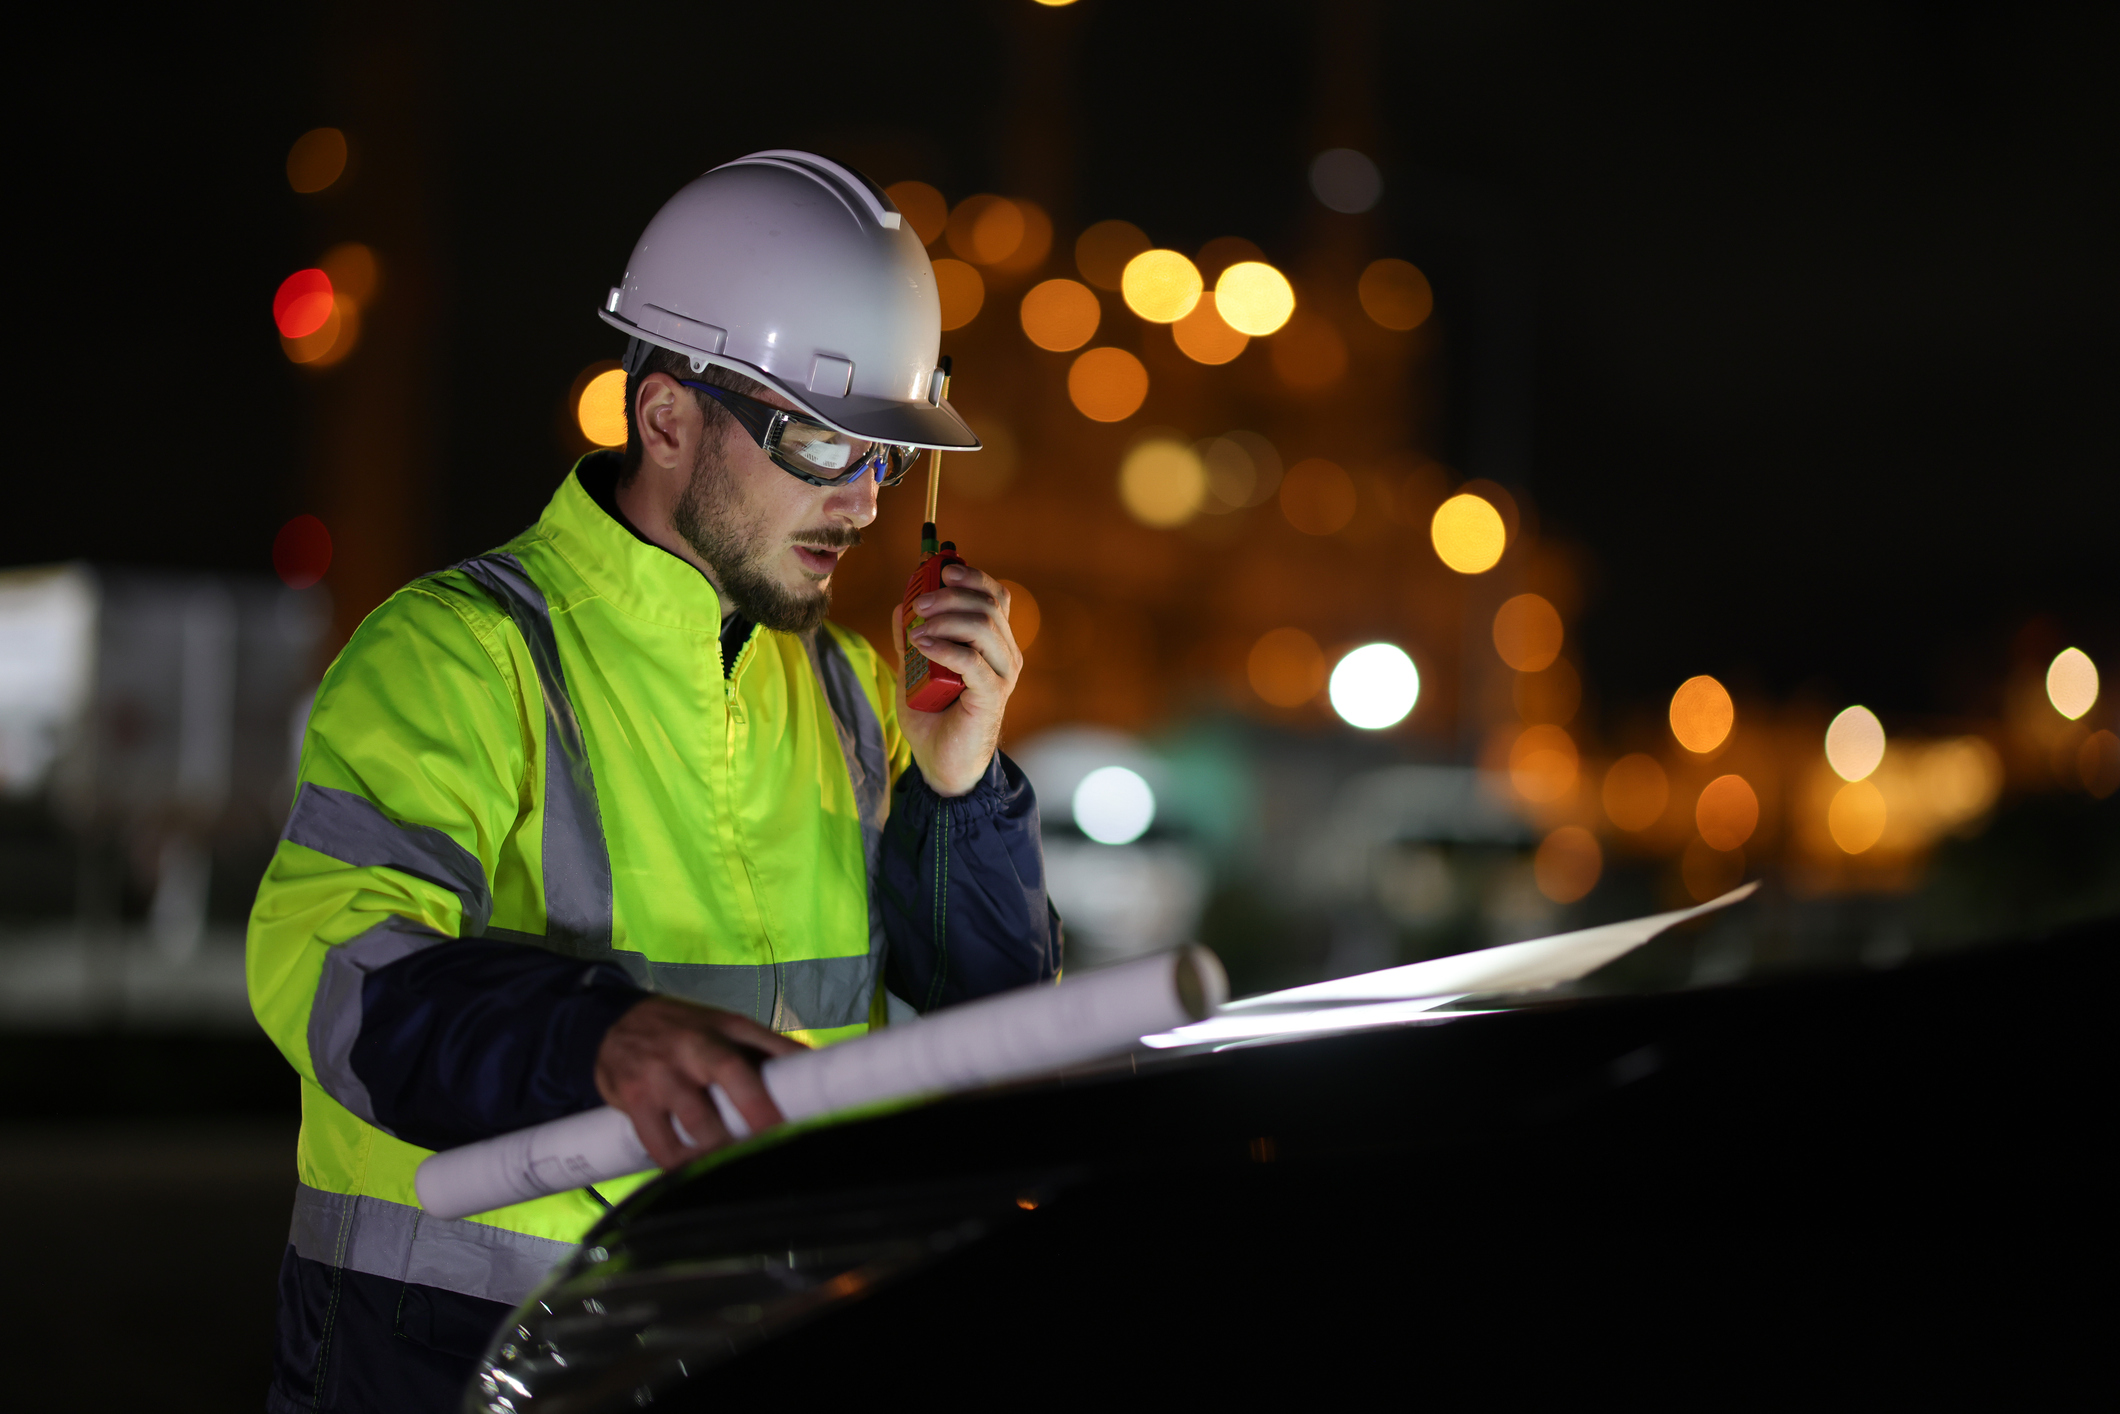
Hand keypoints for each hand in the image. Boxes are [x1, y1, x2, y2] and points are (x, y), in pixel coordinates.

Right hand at [594, 997, 806, 1168]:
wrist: (613, 1022)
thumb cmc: (684, 1030)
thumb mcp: (725, 1026)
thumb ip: (766, 1047)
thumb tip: (815, 1066)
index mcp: (724, 1028)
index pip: (762, 1053)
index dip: (781, 1087)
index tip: (798, 1121)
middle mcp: (693, 1046)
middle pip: (731, 1080)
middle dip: (757, 1118)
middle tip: (772, 1151)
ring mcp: (661, 1073)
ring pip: (699, 1122)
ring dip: (723, 1151)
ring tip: (739, 1170)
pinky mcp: (634, 1099)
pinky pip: (661, 1143)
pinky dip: (680, 1165)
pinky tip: (696, 1175)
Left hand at [892, 562, 1022, 796]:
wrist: (942, 765)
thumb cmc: (933, 719)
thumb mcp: (915, 670)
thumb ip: (911, 639)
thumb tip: (900, 605)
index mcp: (994, 644)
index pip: (995, 596)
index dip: (971, 577)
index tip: (940, 570)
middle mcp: (1005, 655)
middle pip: (988, 605)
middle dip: (949, 595)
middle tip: (917, 602)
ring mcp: (1002, 675)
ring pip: (983, 626)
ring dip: (945, 618)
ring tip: (917, 628)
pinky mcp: (991, 696)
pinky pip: (971, 660)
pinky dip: (943, 646)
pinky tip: (921, 644)